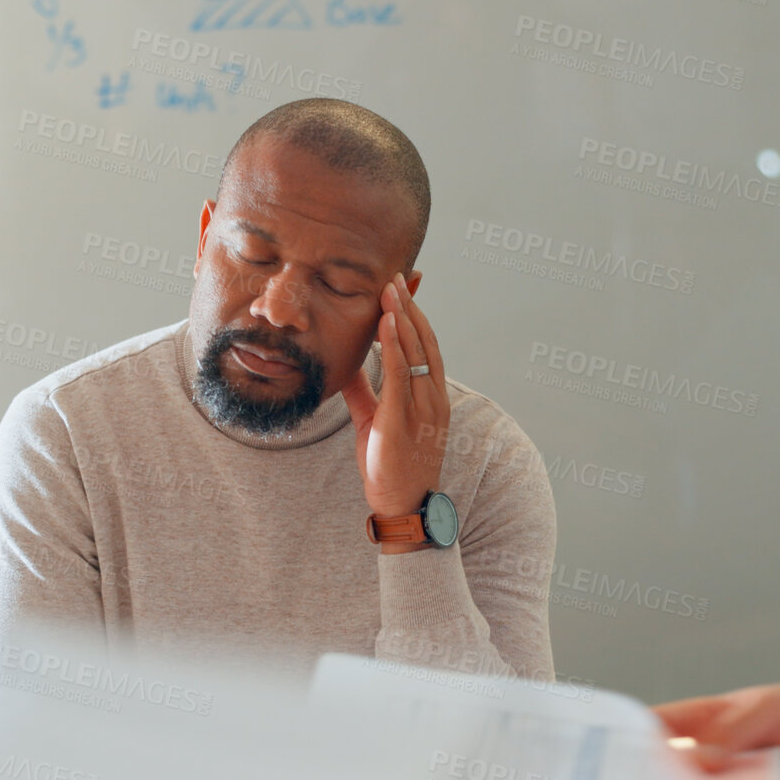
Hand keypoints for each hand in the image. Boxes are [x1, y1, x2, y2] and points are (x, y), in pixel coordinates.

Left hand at [341, 272, 448, 549]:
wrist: (402, 504)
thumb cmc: (390, 464)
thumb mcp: (374, 418)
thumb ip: (364, 389)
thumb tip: (347, 362)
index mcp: (430, 395)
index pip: (426, 344)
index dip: (415, 314)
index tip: (405, 286)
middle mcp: (432, 396)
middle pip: (424, 340)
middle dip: (409, 306)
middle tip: (396, 275)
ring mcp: (422, 407)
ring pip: (415, 352)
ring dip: (402, 317)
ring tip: (390, 288)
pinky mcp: (402, 419)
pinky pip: (401, 375)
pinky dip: (395, 346)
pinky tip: (385, 324)